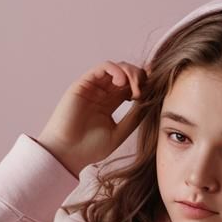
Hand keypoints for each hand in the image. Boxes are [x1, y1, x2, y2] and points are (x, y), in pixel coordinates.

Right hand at [37, 60, 147, 176]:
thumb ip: (134, 116)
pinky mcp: (83, 83)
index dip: (145, 85)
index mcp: (110, 103)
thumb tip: (150, 101)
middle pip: (127, 73)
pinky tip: (122, 83)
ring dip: (131, 73)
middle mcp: (102, 93)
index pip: (132, 86)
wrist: (68, 153)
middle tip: (143, 93)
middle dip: (141, 78)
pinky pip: (103, 67)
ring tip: (134, 90)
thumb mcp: (120, 132)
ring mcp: (93, 87)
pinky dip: (116, 70)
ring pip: (117, 67)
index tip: (153, 94)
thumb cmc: (90, 148)